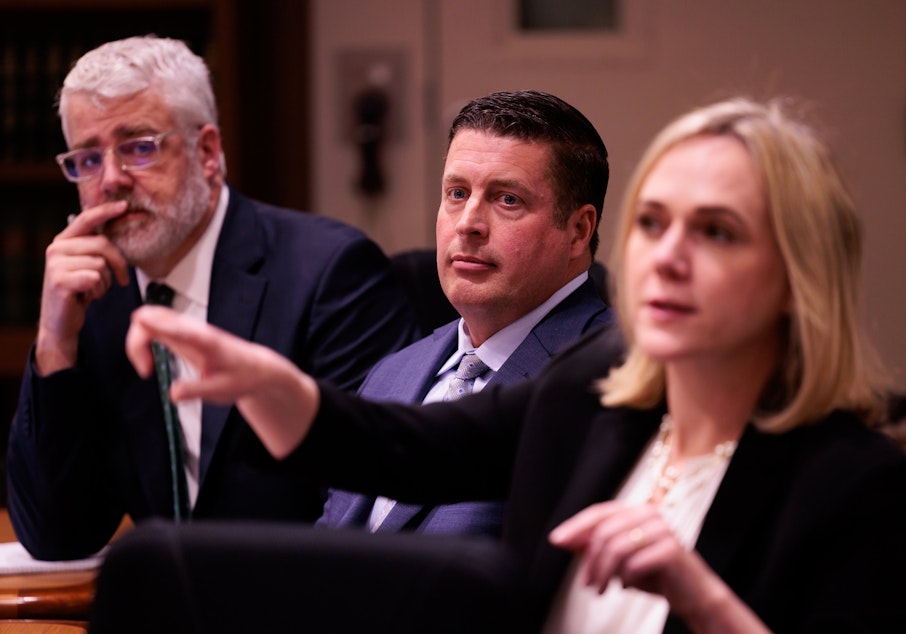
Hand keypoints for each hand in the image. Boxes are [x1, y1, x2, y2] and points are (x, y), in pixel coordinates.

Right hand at [35, 201, 129, 374]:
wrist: (62, 322)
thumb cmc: (80, 292)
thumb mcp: (89, 265)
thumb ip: (97, 249)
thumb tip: (120, 227)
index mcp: (64, 241)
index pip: (86, 219)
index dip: (106, 211)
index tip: (124, 206)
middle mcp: (57, 248)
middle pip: (102, 244)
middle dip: (119, 264)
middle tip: (122, 280)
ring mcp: (56, 264)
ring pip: (101, 264)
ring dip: (106, 282)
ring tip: (94, 290)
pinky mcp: (60, 280)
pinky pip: (95, 278)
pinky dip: (99, 290)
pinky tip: (88, 297)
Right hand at [126, 306, 319, 458]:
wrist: (256, 368)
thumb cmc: (241, 377)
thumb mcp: (219, 391)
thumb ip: (196, 391)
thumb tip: (172, 393)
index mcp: (205, 341)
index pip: (176, 326)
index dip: (154, 324)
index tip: (141, 336)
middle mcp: (194, 329)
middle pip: (152, 316)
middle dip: (136, 340)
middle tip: (145, 370)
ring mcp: (187, 327)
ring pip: (151, 317)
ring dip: (138, 341)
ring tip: (147, 368)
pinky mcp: (182, 331)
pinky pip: (154, 324)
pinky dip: (142, 340)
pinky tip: (149, 362)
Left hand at [549, 501, 769, 632]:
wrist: (694, 595)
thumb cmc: (654, 575)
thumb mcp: (620, 559)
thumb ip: (595, 546)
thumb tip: (563, 539)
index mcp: (636, 510)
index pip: (599, 513)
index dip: (575, 526)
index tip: (556, 541)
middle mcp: (649, 514)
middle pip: (604, 532)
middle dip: (590, 561)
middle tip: (587, 584)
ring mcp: (662, 529)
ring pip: (616, 547)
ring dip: (603, 573)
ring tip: (600, 590)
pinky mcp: (672, 549)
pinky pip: (634, 563)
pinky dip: (625, 578)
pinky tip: (627, 586)